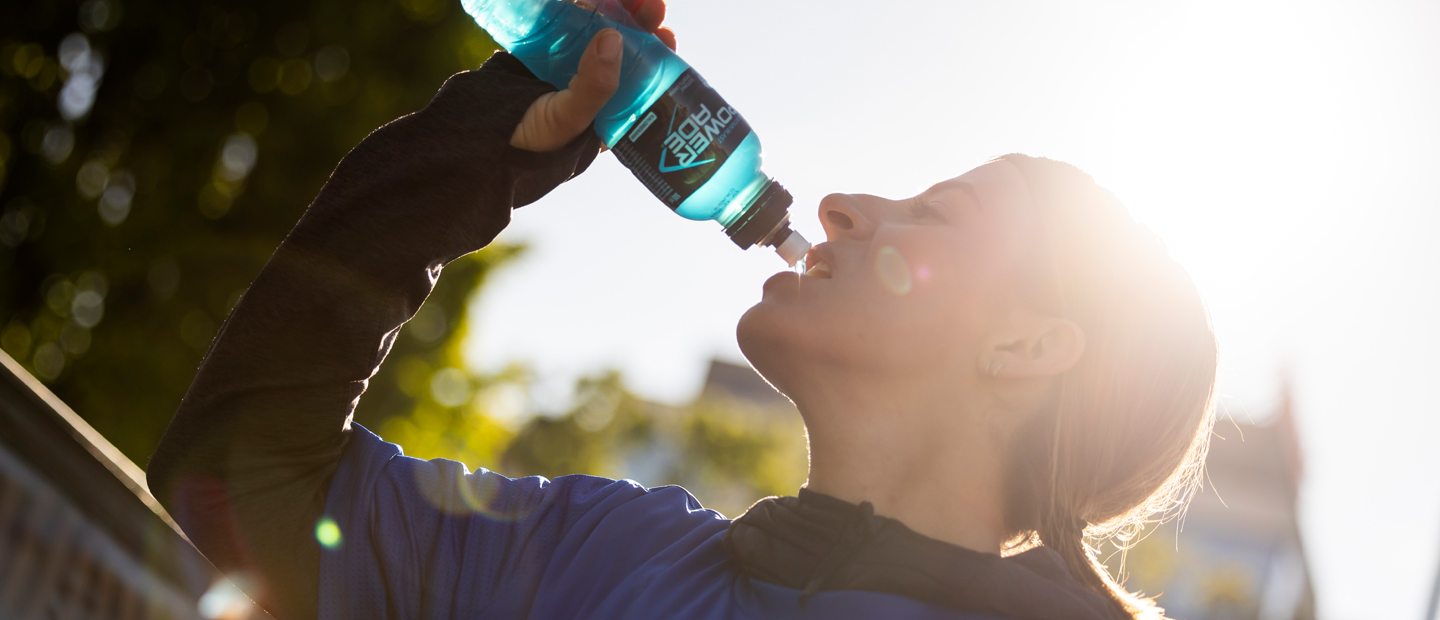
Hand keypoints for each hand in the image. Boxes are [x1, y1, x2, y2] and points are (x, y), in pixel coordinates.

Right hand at [508, 0, 676, 151]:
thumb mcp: (569, 119)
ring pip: (599, 31)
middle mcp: (594, 87)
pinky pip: (567, 25)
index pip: (643, 80)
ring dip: (615, 10)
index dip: (658, 55)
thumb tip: (614, 37)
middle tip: (651, 5)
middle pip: (625, 49)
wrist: (480, 134)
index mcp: (610, 112)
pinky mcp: (545, 51)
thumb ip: (594, 86)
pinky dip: (579, 7)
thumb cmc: (529, 141)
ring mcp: (570, 67)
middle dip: (640, 24)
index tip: (666, 34)